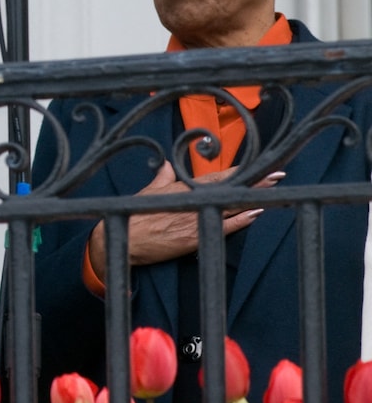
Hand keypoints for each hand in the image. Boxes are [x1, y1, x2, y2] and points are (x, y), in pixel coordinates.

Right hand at [87, 161, 281, 280]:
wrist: (125, 239)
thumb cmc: (135, 214)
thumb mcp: (148, 192)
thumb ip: (162, 177)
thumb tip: (165, 163)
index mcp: (182, 187)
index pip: (217, 176)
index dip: (240, 170)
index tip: (260, 164)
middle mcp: (192, 200)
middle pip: (230, 188)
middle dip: (255, 181)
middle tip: (278, 174)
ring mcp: (195, 218)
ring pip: (231, 205)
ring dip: (254, 197)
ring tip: (275, 190)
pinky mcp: (195, 237)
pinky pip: (224, 227)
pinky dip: (241, 220)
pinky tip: (256, 212)